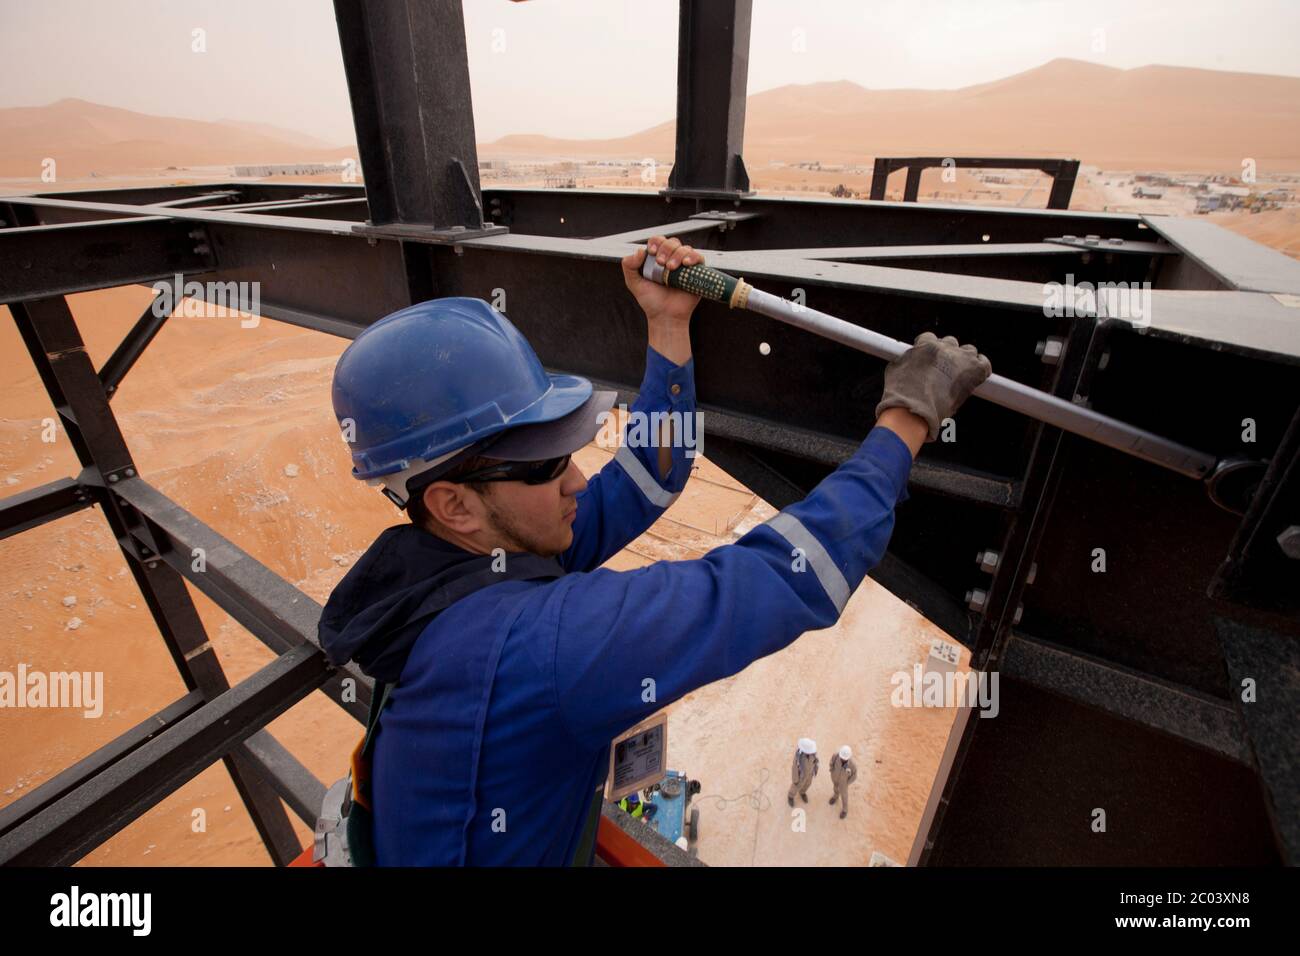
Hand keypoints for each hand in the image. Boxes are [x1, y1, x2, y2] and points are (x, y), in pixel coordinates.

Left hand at [621, 236, 705, 324]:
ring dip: (677, 254)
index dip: (656, 242)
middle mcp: (671, 260)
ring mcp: (684, 266)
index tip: (652, 252)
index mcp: (657, 259)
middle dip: (666, 249)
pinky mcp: (696, 273)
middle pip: (672, 242)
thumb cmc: (651, 301)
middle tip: (661, 263)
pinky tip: (685, 264)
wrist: (665, 316)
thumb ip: (629, 265)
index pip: (658, 241)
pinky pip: (698, 257)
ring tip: (671, 268)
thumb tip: (639, 250)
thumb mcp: (633, 283)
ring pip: (685, 248)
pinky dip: (692, 257)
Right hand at [875, 332, 991, 441]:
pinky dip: (981, 367)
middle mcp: (944, 348)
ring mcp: (961, 359)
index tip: (928, 359)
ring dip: (964, 360)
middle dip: (946, 355)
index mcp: (926, 345)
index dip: (929, 349)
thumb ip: (905, 361)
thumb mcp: (894, 370)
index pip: (930, 338)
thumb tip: (906, 361)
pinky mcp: (974, 372)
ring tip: (957, 375)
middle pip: (950, 343)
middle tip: (941, 370)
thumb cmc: (901, 395)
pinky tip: (975, 375)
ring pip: (968, 351)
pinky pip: (984, 364)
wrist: (914, 410)